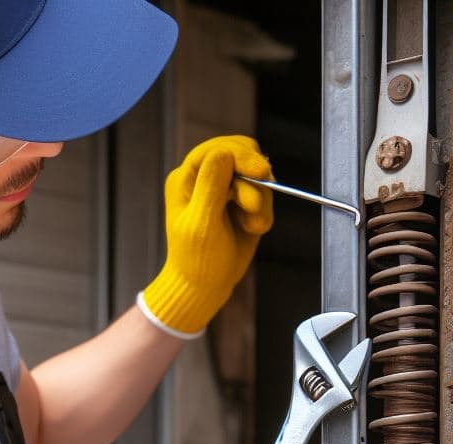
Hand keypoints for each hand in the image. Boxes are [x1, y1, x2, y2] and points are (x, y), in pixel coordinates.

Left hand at [140, 135, 273, 336]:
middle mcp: (206, 177)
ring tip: (249, 226)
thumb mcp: (201, 224)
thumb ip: (211, 186)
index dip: (242, 155)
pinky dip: (263, 213)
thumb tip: (224, 152)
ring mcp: (226, 188)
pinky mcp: (242, 202)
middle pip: (242, 154)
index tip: (261, 171)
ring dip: (259, 202)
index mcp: (187, 178)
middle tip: (253, 207)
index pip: (218, 149)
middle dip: (253, 182)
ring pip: (258, 176)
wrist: (204, 286)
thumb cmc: (196, 260)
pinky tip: (250, 229)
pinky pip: (265, 195)